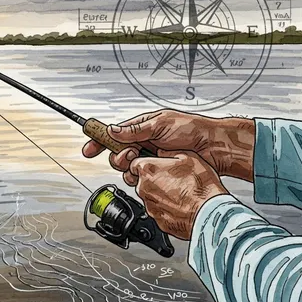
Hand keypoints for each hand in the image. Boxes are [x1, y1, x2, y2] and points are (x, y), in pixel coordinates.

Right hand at [82, 109, 255, 181]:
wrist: (213, 147)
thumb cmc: (192, 130)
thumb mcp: (161, 124)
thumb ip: (135, 130)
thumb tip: (113, 131)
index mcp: (142, 127)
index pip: (114, 134)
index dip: (99, 141)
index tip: (89, 149)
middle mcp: (144, 142)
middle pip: (117, 153)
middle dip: (118, 157)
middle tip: (129, 157)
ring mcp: (150, 157)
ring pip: (127, 167)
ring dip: (129, 167)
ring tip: (141, 164)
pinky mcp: (158, 170)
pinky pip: (140, 176)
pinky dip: (139, 177)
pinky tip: (146, 174)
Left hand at [127, 150, 227, 239]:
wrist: (209, 213)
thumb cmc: (201, 186)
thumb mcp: (188, 157)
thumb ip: (169, 154)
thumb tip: (163, 153)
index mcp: (148, 170)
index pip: (134, 164)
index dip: (146, 164)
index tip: (154, 165)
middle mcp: (144, 188)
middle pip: (142, 181)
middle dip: (154, 180)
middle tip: (173, 179)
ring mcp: (149, 206)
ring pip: (150, 197)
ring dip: (161, 194)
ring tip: (181, 193)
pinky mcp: (157, 220)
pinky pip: (159, 211)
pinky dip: (167, 208)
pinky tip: (182, 205)